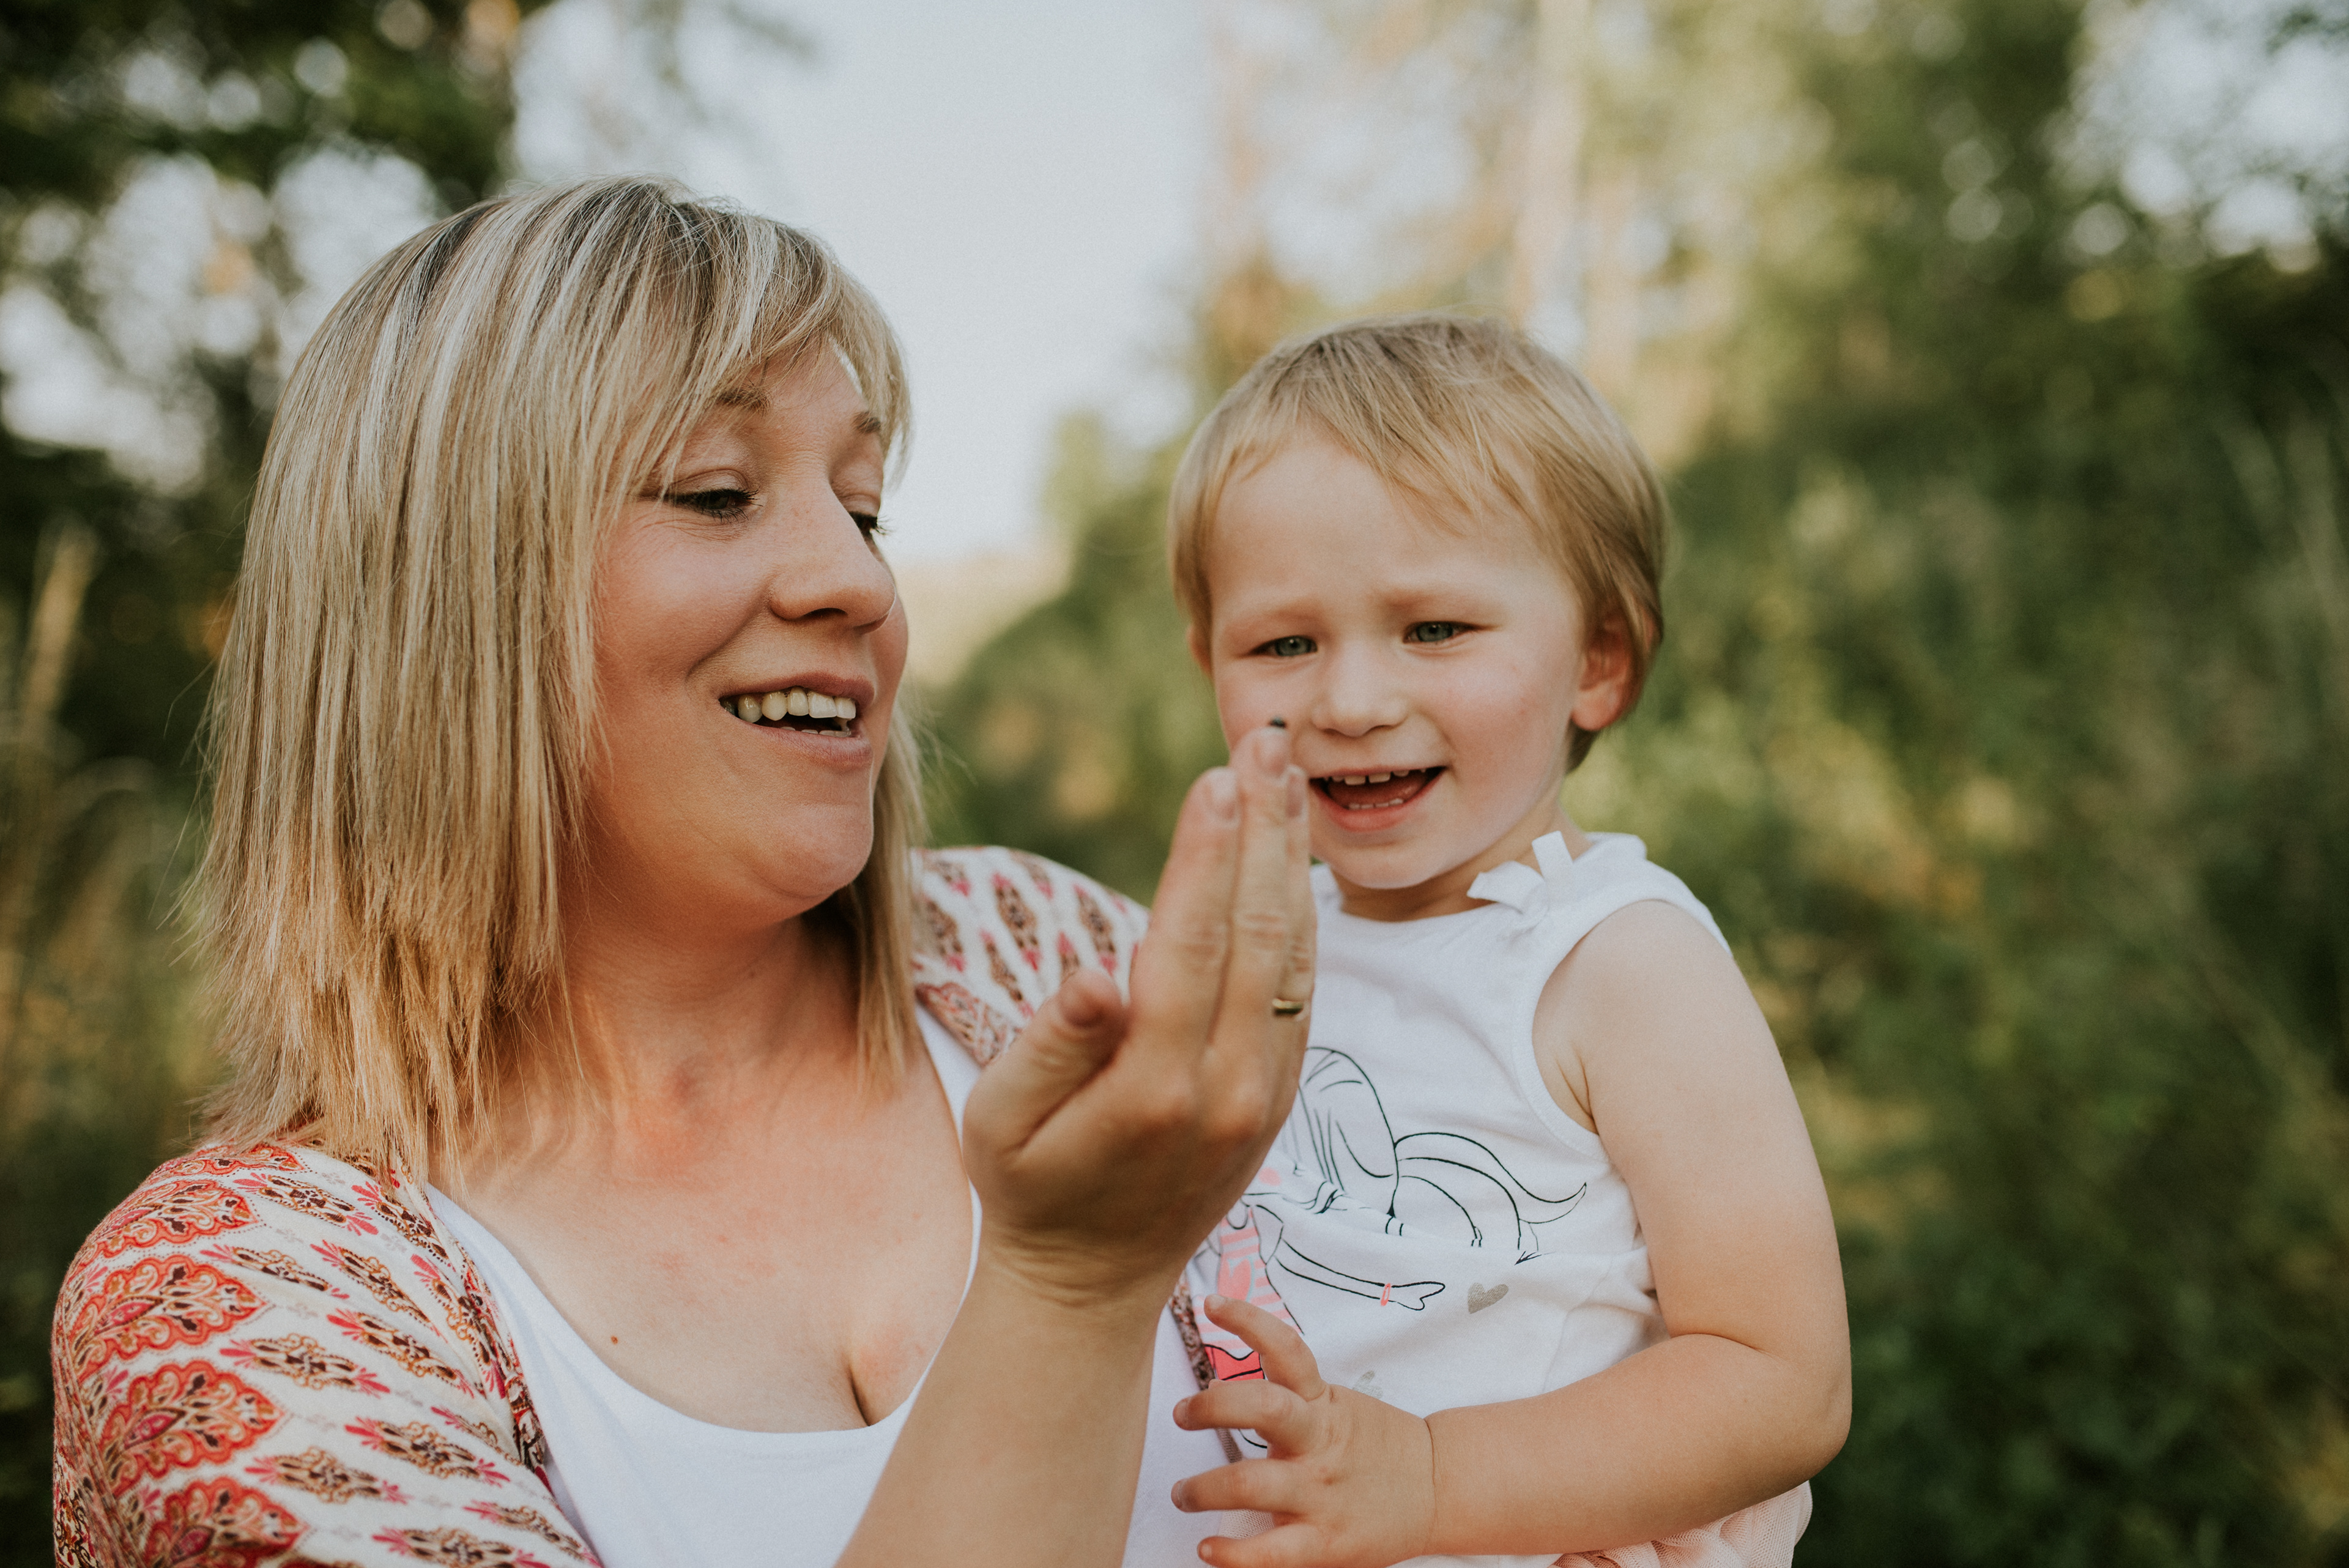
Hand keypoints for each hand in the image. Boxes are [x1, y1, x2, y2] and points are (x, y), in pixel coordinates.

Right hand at [960, 724, 1316, 1311]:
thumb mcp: (1001, 1126)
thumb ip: (1049, 1051)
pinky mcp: (1280, 1094)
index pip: (1189, 946)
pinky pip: (1301, 988)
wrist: (1094, 1282)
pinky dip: (1301, 912)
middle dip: (1267, 827)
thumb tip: (1095, 976)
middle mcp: (1228, 1090)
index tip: (1220, 775)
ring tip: (1288, 772)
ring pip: (1294, 955)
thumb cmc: (1029, 1187)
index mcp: (1153, 1089)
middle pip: (1259, 933)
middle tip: (1271, 738)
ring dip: (1292, 855)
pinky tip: (1292, 853)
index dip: (1208, 856)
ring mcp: (1265, 1094)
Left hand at [1171, 1295, 1437, 1567]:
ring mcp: (1320, 1493)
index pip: (1286, 1350)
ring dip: (1204, 1488)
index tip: (1212, 1303)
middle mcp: (1318, 1442)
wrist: (1438, 1489)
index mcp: (1322, 1404)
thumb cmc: (1374, 1447)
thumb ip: (1286, 1397)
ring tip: (1183, 1494)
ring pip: (1254, 1483)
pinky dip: (1233, 1554)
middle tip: (1181, 1414)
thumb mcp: (1334, 1407)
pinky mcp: (1326, 1541)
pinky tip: (1207, 1549)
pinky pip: (1272, 1552)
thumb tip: (1214, 1387)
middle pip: (1263, 1408)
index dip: (1249, 1321)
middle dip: (1211, 1407)